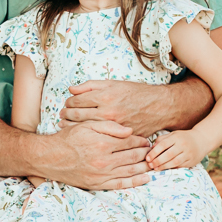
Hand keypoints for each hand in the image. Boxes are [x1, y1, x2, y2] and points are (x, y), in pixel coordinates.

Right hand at [37, 118, 152, 191]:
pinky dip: (135, 182)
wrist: (51, 157)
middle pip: (133, 156)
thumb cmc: (69, 139)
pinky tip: (145, 178)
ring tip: (152, 162)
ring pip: (130, 170)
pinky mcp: (98, 184)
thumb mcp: (87, 126)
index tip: (147, 139)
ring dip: (144, 166)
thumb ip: (109, 127)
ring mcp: (102, 174)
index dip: (141, 140)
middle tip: (152, 150)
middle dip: (145, 152)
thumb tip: (130, 131)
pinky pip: (121, 184)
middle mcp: (104, 160)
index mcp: (103, 143)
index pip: (130, 141)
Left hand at [62, 78, 208, 136]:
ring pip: (84, 129)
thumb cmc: (136, 93)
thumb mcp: (113, 84)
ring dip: (72, 126)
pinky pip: (98, 137)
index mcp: (105, 97)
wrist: (159, 107)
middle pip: (77, 116)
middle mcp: (108, 113)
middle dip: (66, 115)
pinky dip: (88, 135)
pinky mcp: (119, 137)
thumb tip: (71, 89)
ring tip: (66, 124)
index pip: (76, 101)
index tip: (67, 104)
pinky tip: (82, 133)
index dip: (68, 103)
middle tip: (62, 115)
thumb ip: (91, 86)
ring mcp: (113, 127)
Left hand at [147, 129, 204, 170]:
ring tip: (156, 168)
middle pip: (168, 154)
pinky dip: (171, 168)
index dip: (154, 152)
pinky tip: (165, 169)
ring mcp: (188, 154)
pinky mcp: (191, 161)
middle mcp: (183, 145)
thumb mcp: (173, 135)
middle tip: (150, 165)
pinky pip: (180, 166)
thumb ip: (162, 139)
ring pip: (174, 162)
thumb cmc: (184, 138)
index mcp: (177, 137)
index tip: (147, 158)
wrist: (202, 141)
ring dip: (164, 166)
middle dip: (158, 161)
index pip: (163, 145)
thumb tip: (151, 148)